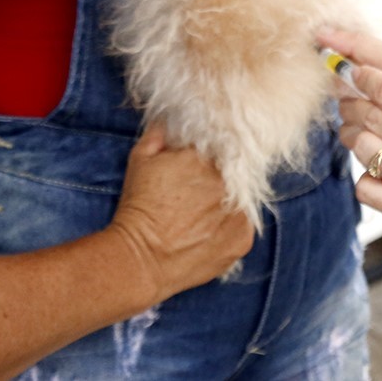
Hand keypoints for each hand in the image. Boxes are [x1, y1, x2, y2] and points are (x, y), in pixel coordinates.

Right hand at [107, 123, 255, 300]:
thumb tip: (171, 121)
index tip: (199, 164)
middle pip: (232, 171)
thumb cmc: (138, 207)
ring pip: (240, 197)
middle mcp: (227, 181)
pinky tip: (208, 230)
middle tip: (197, 191)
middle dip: (218, 177)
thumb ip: (160, 133)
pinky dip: (230, 225)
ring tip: (201, 213)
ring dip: (226, 200)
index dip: (209, 154)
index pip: (219, 145)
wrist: (141, 259)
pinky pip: (243, 223)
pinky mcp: (243, 239)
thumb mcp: (140, 159)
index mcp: (205, 157)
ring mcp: (238, 211)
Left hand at [335, 55, 381, 281]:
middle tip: (346, 100)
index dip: (364, 77)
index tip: (354, 72)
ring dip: (354, 136)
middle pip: (368, 114)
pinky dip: (366, 177)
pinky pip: (365, 186)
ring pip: (360, 146)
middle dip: (352, 103)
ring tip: (357, 133)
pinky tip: (377, 173)